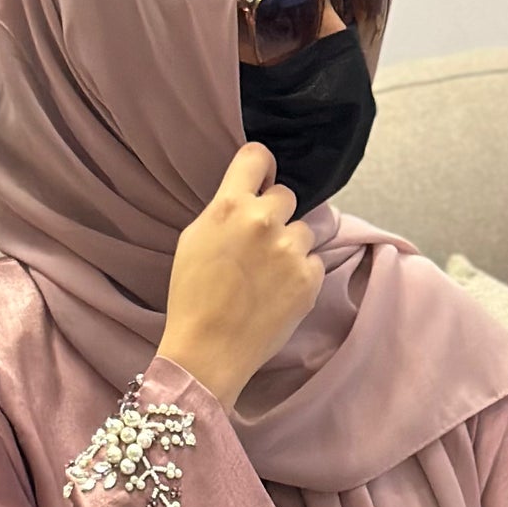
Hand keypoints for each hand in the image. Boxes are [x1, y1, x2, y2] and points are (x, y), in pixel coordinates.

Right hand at [157, 142, 325, 409]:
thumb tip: (248, 198)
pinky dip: (302, 275)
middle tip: (260, 246)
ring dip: (292, 247)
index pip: (258, 156)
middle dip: (276, 216)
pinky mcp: (309, 278)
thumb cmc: (193, 298)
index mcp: (230, 205)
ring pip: (304, 230)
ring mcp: (290, 249)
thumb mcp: (195, 239)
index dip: (261, 169)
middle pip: (286, 196)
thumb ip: (225, 211)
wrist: (209, 350)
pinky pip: (314, 262)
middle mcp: (263, 220)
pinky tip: (280, 293)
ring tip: (270, 275)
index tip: (261, 183)